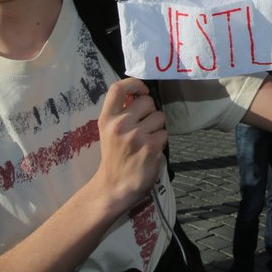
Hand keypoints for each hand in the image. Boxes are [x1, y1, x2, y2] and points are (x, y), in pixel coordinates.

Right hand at [93, 78, 167, 212]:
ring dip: (157, 128)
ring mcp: (136, 135)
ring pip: (160, 117)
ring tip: (146, 141)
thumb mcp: (109, 131)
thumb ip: (122, 113)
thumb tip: (141, 95)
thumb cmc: (114, 156)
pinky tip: (150, 151)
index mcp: (107, 118)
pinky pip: (164, 134)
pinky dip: (161, 142)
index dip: (134, 84)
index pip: (118, 88)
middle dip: (150, 112)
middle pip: (148, 101)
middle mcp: (120, 124)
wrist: (114, 187)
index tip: (142, 91)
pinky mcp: (151, 147)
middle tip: (143, 127)